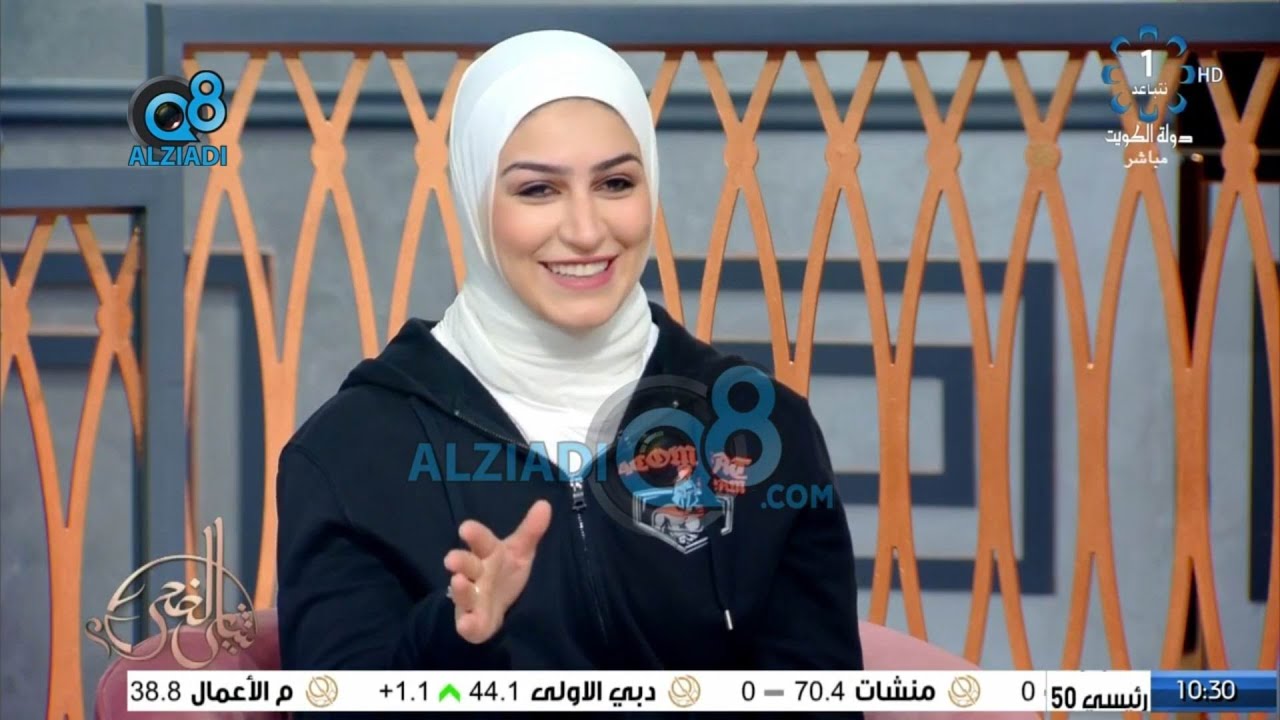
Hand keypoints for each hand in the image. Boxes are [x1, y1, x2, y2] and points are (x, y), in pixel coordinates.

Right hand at [443, 499, 551, 643]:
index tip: (466, 528)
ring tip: (458, 581)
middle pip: (467, 565)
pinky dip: (466, 624)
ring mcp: (472, 598)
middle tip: (451, 559)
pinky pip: (468, 624)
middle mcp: (476, 574)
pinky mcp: (472, 622)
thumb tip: (545, 504)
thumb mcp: (520, 551)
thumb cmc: (504, 572)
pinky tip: (465, 624)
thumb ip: (531, 531)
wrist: (493, 607)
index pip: (482, 541)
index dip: (474, 534)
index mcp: (488, 554)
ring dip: (461, 589)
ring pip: (464, 593)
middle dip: (460, 561)